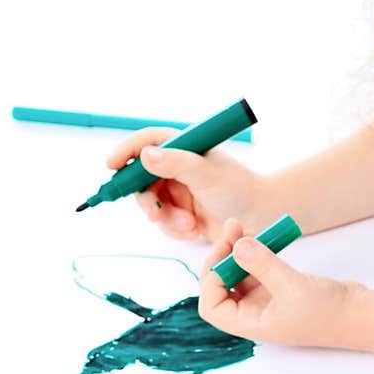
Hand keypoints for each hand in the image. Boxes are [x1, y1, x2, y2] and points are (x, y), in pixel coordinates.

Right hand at [104, 128, 262, 241]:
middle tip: (155, 215)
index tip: (111, 165)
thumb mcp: (207, 174)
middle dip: (147, 200)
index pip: (146, 141)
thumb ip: (176, 164)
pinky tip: (194, 232)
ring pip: (151, 205)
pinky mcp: (182, 211)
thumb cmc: (240, 189)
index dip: (126, 151)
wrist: (261, 218)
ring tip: (190, 226)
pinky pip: (163, 222)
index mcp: (184, 147)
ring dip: (166, 219)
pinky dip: (175, 229)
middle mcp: (177, 166)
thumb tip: (145, 155)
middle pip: (141, 179)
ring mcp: (178, 189)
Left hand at [198, 220, 363, 348]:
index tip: (224, 253)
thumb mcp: (293, 287)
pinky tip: (260, 236)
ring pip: (239, 274)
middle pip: (221, 287)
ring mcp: (267, 300)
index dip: (211, 279)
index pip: (212, 307)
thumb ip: (263, 265)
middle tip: (232, 230)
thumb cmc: (329, 312)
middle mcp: (254, 313)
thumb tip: (236, 245)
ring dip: (237, 251)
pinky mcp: (280, 287)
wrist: (361, 315)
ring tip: (243, 226)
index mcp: (251, 324)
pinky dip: (256, 252)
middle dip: (222, 257)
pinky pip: (258, 268)